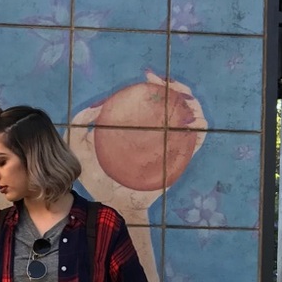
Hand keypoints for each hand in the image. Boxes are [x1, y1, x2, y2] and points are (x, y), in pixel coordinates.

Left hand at [69, 71, 206, 209]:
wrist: (113, 205)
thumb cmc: (98, 180)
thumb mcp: (82, 148)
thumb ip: (82, 124)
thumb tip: (95, 105)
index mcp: (142, 131)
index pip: (156, 101)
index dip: (157, 84)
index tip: (149, 76)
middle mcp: (160, 137)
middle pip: (178, 104)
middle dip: (177, 86)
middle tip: (161, 81)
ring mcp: (172, 149)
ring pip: (193, 118)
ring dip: (192, 103)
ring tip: (180, 96)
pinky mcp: (180, 163)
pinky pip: (197, 142)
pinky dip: (199, 127)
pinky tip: (190, 120)